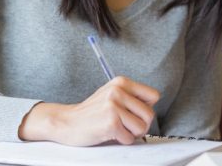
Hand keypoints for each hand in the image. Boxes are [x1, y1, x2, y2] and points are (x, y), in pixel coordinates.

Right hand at [18, 76, 159, 145]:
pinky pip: (129, 138)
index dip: (145, 108)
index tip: (132, 112)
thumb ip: (131, 97)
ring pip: (142, 128)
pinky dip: (121, 140)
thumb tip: (153, 105)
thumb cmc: (92, 112)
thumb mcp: (112, 95)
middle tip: (123, 124)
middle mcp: (118, 91)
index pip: (154, 96)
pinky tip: (108, 133)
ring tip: (116, 128)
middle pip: (150, 114)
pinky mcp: (111, 122)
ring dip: (131, 133)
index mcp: (121, 82)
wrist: (68, 122)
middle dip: (139, 125)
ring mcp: (114, 106)